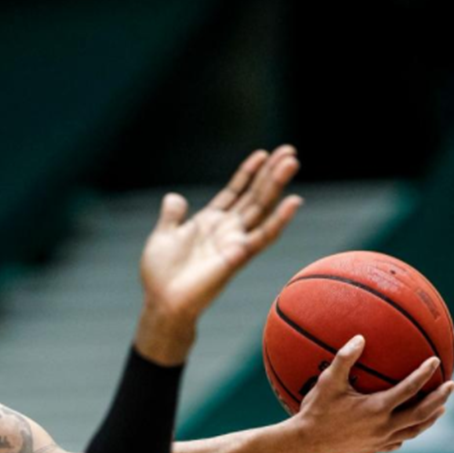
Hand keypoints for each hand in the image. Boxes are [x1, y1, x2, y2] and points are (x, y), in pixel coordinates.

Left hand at [140, 146, 302, 322]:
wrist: (161, 302)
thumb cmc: (160, 275)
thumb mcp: (162, 237)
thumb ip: (171, 217)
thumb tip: (174, 197)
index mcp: (209, 223)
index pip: (234, 193)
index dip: (247, 174)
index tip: (263, 153)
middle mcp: (226, 231)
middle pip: (253, 196)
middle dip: (270, 173)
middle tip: (289, 150)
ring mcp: (234, 242)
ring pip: (261, 209)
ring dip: (276, 186)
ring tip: (292, 162)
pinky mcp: (238, 257)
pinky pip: (263, 237)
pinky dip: (279, 220)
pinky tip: (293, 202)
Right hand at [293, 335, 453, 452]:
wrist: (303, 444)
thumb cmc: (314, 411)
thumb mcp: (327, 382)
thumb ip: (344, 358)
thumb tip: (360, 337)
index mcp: (376, 408)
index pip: (409, 388)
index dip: (424, 373)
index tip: (435, 361)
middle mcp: (383, 426)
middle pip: (422, 413)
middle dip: (439, 399)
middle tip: (451, 386)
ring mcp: (379, 441)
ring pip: (414, 431)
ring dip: (429, 418)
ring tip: (439, 409)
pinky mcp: (371, 451)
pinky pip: (396, 443)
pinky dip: (406, 434)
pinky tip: (406, 429)